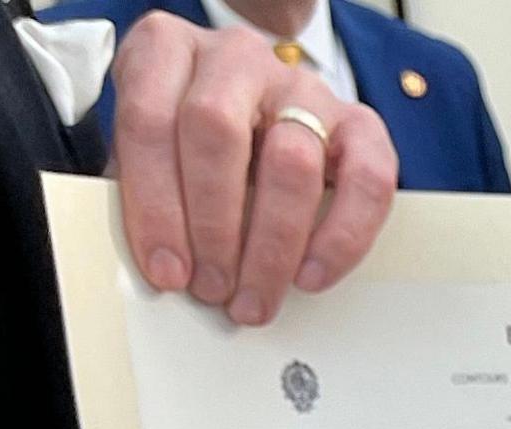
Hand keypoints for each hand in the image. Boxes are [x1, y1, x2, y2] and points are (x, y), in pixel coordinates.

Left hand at [107, 11, 398, 326]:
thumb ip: (142, 191)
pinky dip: (341, 238)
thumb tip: (161, 266)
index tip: (164, 269)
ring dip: (271, 245)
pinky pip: (368, 180)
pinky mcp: (358, 122)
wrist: (246, 116)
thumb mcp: (146, 153)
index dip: (154, 203)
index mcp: (166, 50)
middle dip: (212, 224)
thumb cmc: (185, 142)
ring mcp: (301, 85)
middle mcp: (235, 57)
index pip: (150, 119)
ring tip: (255, 297)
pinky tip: (310, 276)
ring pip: (292, 160)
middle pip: (218, 130)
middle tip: (211, 287)